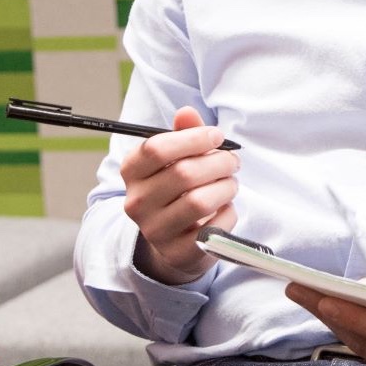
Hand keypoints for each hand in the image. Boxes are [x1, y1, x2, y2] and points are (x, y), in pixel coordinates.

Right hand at [120, 106, 239, 284]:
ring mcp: (155, 231)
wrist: (173, 240)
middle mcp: (136, 202)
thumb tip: (187, 112)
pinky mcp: (178, 253)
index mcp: (132, 172)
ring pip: (200, 201)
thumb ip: (183, 134)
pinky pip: (214, 228)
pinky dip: (229, 213)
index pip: (156, 148)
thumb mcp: (176, 159)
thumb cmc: (177, 189)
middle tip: (233, 161)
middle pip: (184, 174)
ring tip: (231, 183)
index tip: (216, 136)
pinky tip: (225, 208)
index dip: (193, 138)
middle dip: (219, 162)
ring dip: (226, 187)